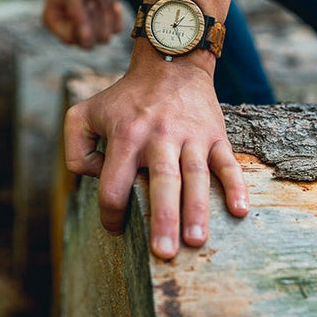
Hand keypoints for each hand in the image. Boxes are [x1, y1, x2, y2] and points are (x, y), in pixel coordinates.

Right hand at [43, 0, 123, 48]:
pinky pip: (117, 30)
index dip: (82, 26)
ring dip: (105, 16)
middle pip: (88, 44)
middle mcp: (70, 26)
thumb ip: (77, 15)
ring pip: (104, 39)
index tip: (87, 3)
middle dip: (95, 20)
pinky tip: (111, 0)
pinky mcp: (107, 21)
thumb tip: (86, 41)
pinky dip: (116, 15)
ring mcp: (90, 25)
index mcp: (54, 20)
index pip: (70, 40)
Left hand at [64, 42, 248, 258]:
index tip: (116, 229)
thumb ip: (76, 149)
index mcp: (126, 136)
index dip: (111, 213)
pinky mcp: (214, 134)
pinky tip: (239, 211)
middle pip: (162, 181)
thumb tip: (98, 179)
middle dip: (163, 218)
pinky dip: (235, 186)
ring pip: (195, 175)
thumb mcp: (85, 113)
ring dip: (197, 209)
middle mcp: (160, 136)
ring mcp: (191, 136)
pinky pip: (227, 162)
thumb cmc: (125, 97)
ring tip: (197, 241)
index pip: (114, 184)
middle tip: (163, 254)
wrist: (171, 63)